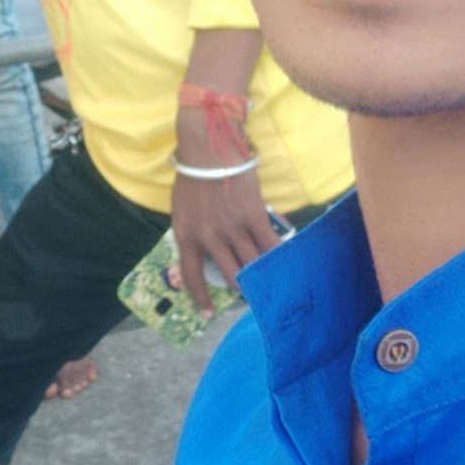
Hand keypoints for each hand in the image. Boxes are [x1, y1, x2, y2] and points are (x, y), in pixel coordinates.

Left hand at [168, 162, 276, 314]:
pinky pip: (269, 245)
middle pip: (230, 276)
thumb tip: (206, 254)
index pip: (192, 276)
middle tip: (250, 295)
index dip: (201, 298)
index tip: (207, 313)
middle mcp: (209, 238)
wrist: (209, 151)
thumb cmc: (192, 177)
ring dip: (261, 276)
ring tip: (271, 284)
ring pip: (252, 264)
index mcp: (186, 236)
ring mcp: (232, 229)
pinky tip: (283, 262)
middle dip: (242, 289)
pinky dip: (277, 256)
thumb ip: (192, 233)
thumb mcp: (181, 211)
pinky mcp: (253, 217)